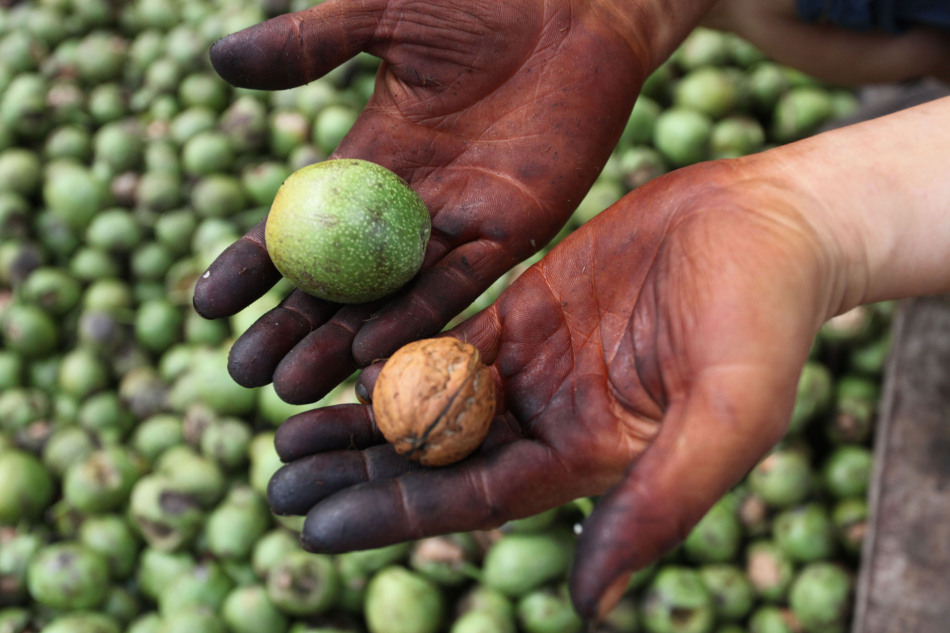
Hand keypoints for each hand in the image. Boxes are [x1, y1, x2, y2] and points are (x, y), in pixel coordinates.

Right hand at [192, 0, 690, 402]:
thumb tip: (216, 63)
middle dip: (291, 327)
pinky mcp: (513, 228)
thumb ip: (310, 46)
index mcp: (370, 159)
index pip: (300, 225)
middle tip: (243, 374)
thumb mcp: (383, 17)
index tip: (209, 305)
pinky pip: (461, 283)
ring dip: (344, 342)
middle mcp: (408, 203)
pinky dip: (420, 318)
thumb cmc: (480, 1)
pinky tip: (376, 354)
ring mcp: (458, 220)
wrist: (576, 4)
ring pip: (392, 296)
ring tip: (295, 387)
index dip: (253, 267)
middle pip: (339, 281)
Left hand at [266, 157, 844, 618]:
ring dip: (362, 416)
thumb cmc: (764, 320)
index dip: (396, 514)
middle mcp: (552, 420)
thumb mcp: (725, 418)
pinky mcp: (527, 307)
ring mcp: (536, 364)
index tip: (316, 529)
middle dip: (359, 472)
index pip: (476, 499)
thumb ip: (659, 506)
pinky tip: (338, 360)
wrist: (769, 224)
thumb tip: (585, 603)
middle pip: (438, 456)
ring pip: (431, 398)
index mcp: (589, 460)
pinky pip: (447, 332)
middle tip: (278, 482)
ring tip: (286, 429)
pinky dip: (393, 349)